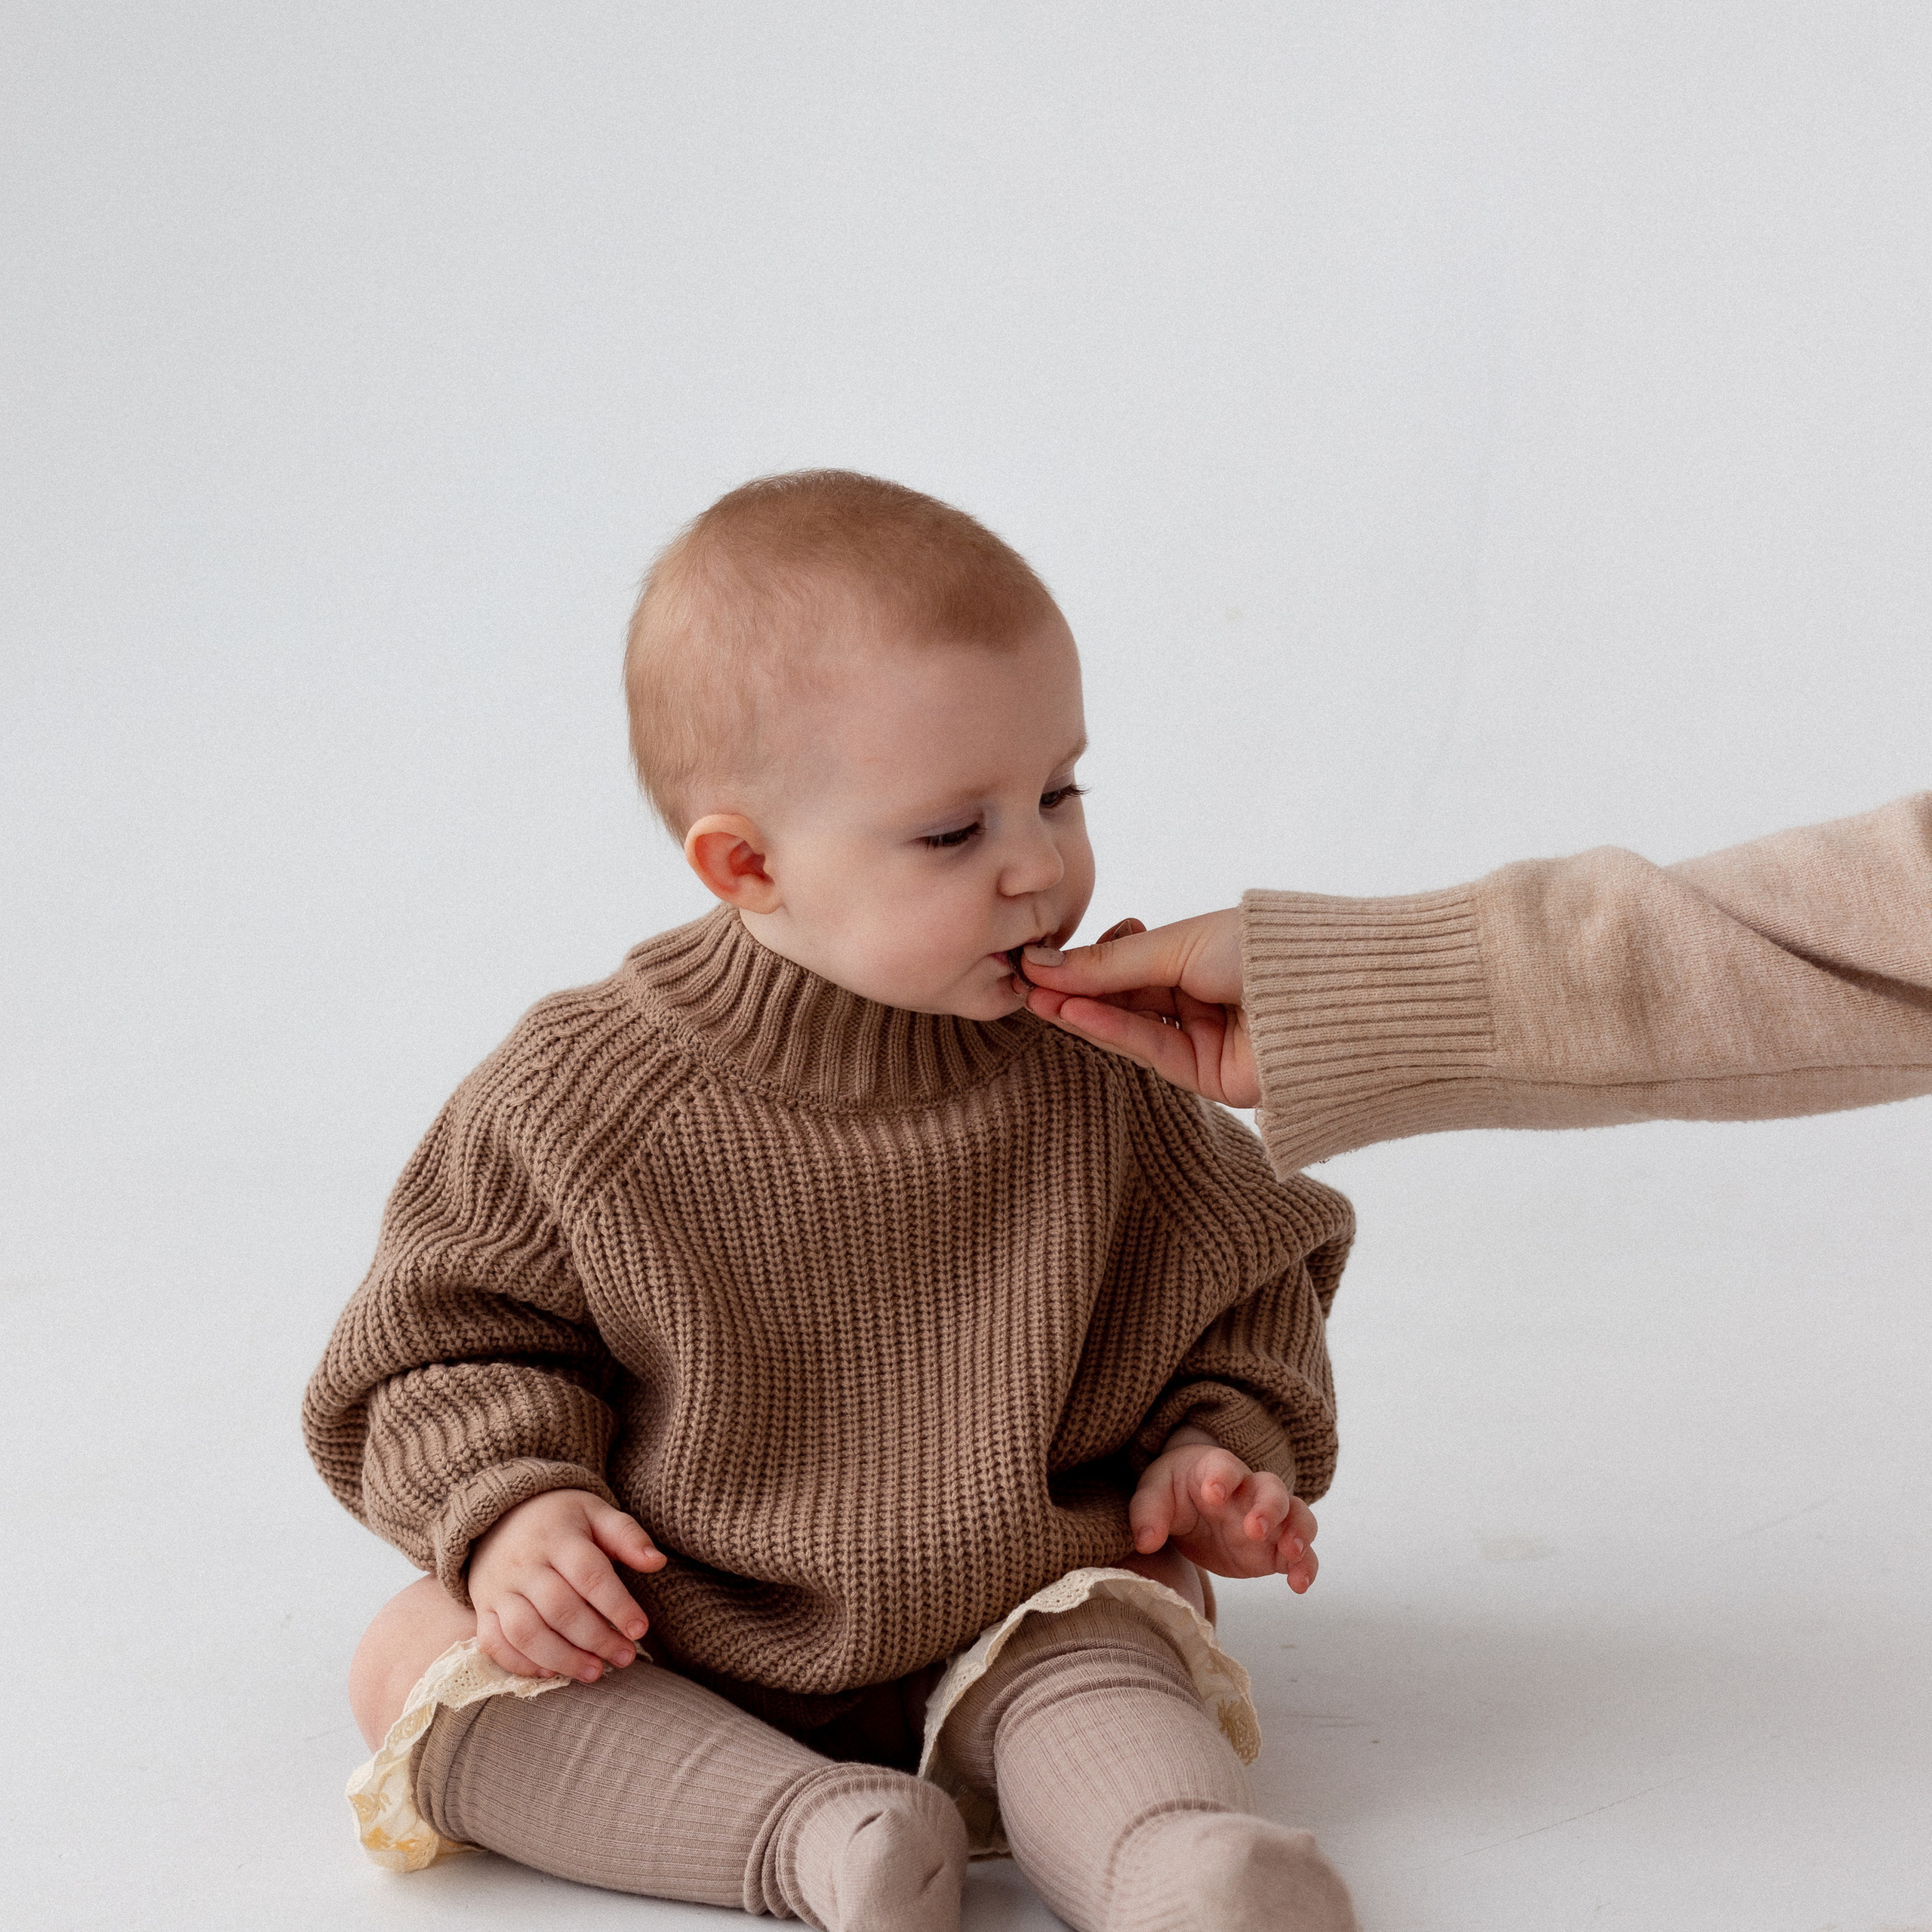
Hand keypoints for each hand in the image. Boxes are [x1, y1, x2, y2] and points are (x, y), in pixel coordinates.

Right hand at [468, 1488, 666, 1681]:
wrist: (500, 1514)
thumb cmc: (561, 1519)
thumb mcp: (595, 1513)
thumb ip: (627, 1535)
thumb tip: (657, 1562)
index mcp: (558, 1535)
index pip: (589, 1574)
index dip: (617, 1604)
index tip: (641, 1629)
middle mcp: (524, 1563)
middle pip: (559, 1608)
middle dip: (595, 1638)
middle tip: (625, 1657)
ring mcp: (499, 1588)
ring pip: (525, 1631)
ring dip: (561, 1658)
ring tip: (594, 1673)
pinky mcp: (483, 1608)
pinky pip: (493, 1642)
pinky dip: (519, 1663)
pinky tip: (550, 1672)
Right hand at [1019, 910, 1254, 1105]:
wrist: (1328, 995)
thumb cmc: (1263, 951)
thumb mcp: (1178, 945)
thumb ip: (1110, 962)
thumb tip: (1043, 963)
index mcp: (1200, 956)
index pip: (1129, 962)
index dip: (1085, 963)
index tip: (1039, 959)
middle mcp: (1201, 996)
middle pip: (1125, 996)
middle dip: (1076, 989)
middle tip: (1025, 981)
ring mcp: (1205, 1037)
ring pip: (1132, 1026)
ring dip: (1084, 1012)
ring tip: (1038, 998)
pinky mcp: (1208, 1077)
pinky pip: (1151, 1050)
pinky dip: (1111, 1032)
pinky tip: (1074, 1014)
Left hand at [1130, 1428, 1318, 1592]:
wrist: (1193, 1504)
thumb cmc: (1175, 1491)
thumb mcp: (1154, 1495)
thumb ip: (1147, 1514)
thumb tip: (1145, 1541)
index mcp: (1216, 1471)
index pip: (1224, 1467)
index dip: (1222, 1477)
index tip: (1212, 1493)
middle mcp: (1249, 1491)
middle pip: (1272, 1489)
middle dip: (1268, 1506)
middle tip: (1254, 1528)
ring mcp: (1267, 1520)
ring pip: (1297, 1516)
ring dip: (1298, 1532)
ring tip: (1291, 1552)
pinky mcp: (1273, 1550)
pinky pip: (1300, 1554)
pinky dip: (1305, 1566)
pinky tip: (1299, 1585)